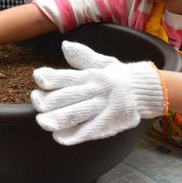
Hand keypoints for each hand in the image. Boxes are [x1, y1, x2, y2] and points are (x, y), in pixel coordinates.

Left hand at [30, 41, 165, 144]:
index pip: (68, 76)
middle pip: (67, 97)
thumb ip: (83, 56)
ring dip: (55, 120)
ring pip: (74, 115)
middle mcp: (96, 91)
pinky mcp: (108, 125)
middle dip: (47, 100)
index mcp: (93, 75)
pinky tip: (58, 136)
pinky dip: (71, 136)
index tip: (38, 77)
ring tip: (42, 121)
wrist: (146, 91)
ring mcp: (102, 109)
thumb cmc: (120, 76)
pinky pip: (87, 132)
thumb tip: (65, 45)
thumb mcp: (104, 62)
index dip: (50, 77)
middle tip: (36, 100)